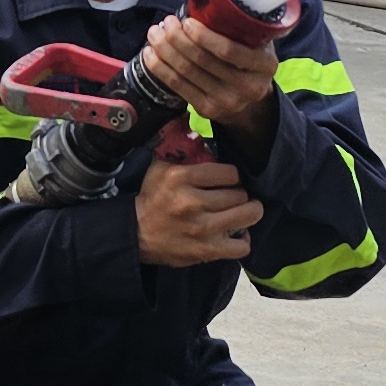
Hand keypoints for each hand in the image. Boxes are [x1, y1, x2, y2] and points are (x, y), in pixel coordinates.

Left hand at [132, 11, 280, 135]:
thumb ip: (239, 25)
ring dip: (165, 50)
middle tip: (166, 23)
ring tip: (155, 34)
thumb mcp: (256, 42)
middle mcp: (248, 87)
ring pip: (186, 72)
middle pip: (202, 60)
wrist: (251, 99)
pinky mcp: (207, 110)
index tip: (187, 21)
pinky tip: (150, 53)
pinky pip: (177, 86)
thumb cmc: (249, 59)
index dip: (203, 36)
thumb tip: (203, 1)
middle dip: (177, 38)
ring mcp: (227, 102)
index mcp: (264, 65)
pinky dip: (159, 68)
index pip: (229, 50)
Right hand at [134, 149, 263, 268]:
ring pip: (248, 215)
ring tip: (242, 211)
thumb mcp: (161, 167)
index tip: (228, 180)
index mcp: (181, 177)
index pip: (230, 172)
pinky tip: (235, 233)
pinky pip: (241, 246)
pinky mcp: (206, 251)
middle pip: (240, 194)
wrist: (136, 232)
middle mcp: (192, 202)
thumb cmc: (153, 198)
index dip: (232, 176)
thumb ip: (183, 151)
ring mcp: (201, 229)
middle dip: (239, 194)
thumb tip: (204, 135)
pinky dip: (243, 240)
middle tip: (233, 196)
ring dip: (249, 212)